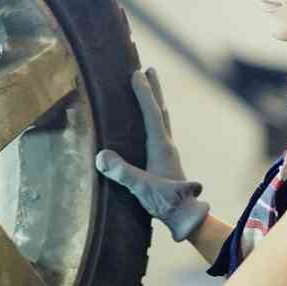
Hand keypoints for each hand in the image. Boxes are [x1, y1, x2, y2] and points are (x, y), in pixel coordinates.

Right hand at [95, 67, 209, 241]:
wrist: (186, 216)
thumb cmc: (164, 203)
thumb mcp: (141, 188)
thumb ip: (123, 173)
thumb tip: (101, 156)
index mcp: (161, 147)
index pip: (152, 114)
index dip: (144, 93)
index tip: (136, 73)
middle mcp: (167, 145)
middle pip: (160, 110)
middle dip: (154, 89)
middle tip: (149, 68)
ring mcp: (168, 152)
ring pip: (162, 119)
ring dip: (156, 101)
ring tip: (150, 88)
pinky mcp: (166, 160)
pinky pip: (159, 130)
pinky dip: (154, 118)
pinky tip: (148, 124)